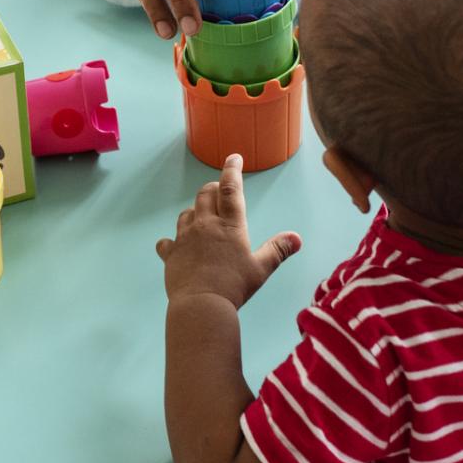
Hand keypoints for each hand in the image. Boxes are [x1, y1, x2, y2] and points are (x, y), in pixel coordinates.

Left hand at [156, 155, 299, 308]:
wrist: (201, 304)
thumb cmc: (234, 286)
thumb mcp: (261, 269)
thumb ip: (277, 250)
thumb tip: (296, 237)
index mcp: (230, 225)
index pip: (230, 188)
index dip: (232, 170)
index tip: (233, 158)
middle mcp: (205, 225)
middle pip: (205, 194)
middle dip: (213, 188)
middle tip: (218, 190)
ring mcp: (185, 238)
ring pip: (186, 213)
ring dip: (194, 211)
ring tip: (201, 217)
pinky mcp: (171, 253)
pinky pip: (167, 242)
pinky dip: (171, 241)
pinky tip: (174, 246)